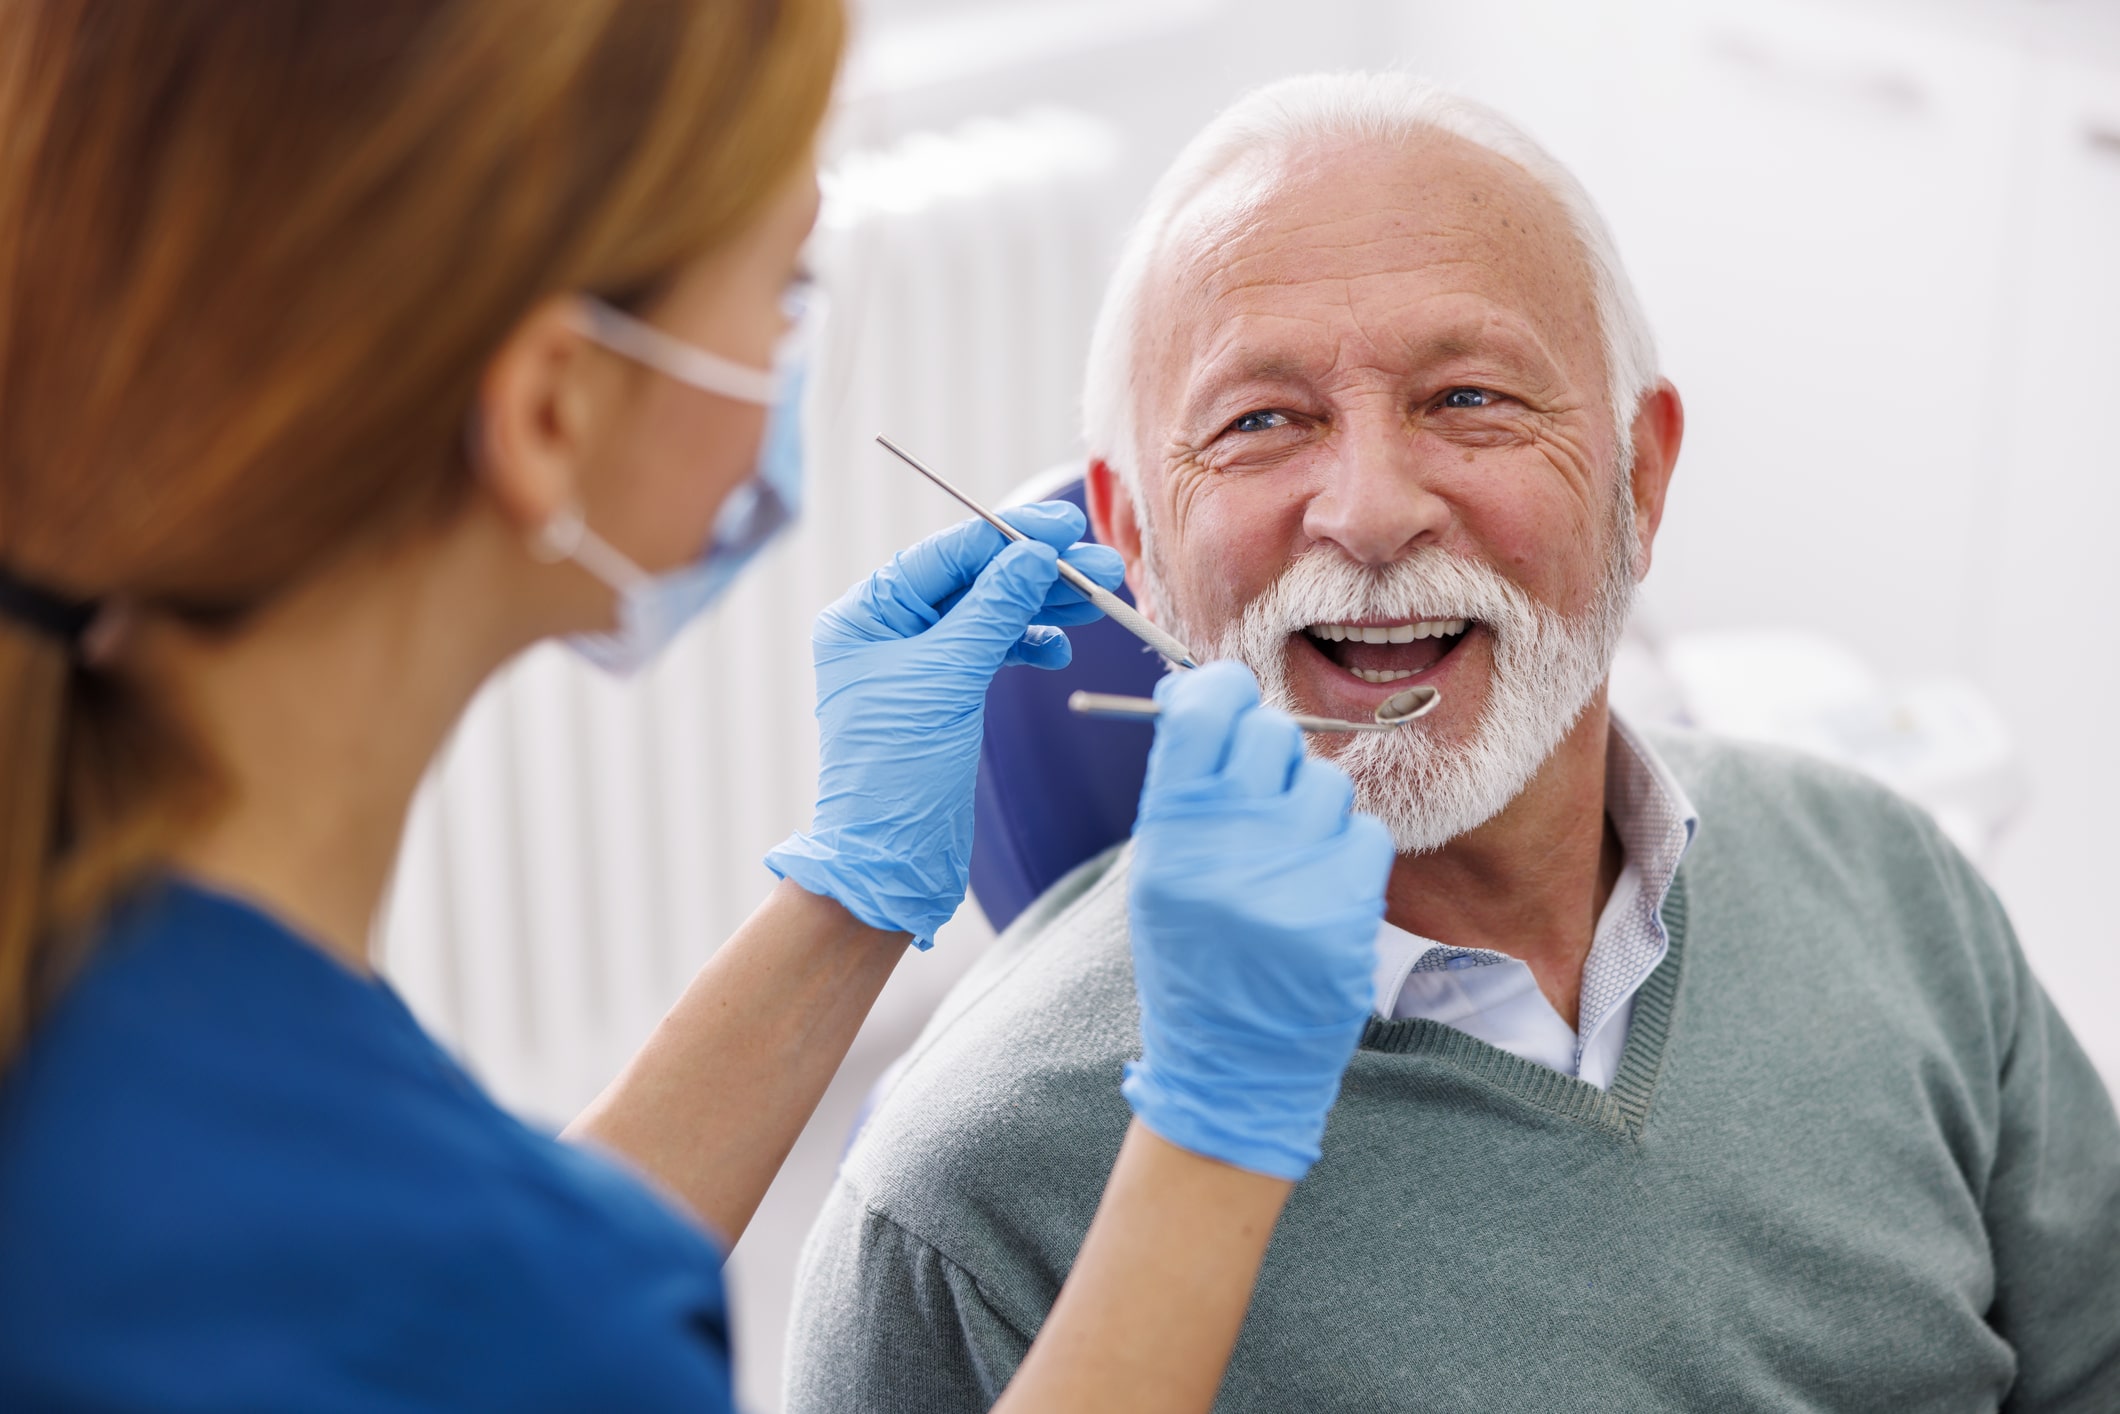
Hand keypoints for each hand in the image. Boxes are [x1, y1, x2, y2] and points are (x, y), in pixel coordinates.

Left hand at [765, 504, 1124, 946]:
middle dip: (1039, 572)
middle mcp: (886, 630)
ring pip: (990, 614)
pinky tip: (1058, 648)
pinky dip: (1029, 645)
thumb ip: (995, 609)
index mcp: (865, 615)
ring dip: (1044, 605)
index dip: (1009, 536)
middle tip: (1102, 567)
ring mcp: (916, 662)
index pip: (947, 555)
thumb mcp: (949, 677)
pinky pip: (992, 650)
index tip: (1066, 527)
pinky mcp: (944, 694)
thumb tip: (1035, 553)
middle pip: (973, 580)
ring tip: (1099, 601)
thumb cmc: (897, 771)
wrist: (891, 861)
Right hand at [1121, 662, 1393, 1180]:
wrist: (1230, 1065)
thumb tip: (1203, 691)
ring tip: (1288, 862)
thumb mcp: (1160, 873)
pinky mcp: (1348, 909)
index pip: (1204, 711)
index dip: (1221, 691)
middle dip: (1270, 756)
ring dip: (1313, 809)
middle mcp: (1228, 846)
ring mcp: (1292, 876)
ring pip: (1326, 781)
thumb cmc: (1192, 956)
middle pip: (1271, 734)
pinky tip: (1319, 892)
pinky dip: (1347, 854)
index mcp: (1169, 832)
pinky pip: (1365, 832)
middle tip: (1261, 797)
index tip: (1229, 698)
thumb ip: (1183, 786)